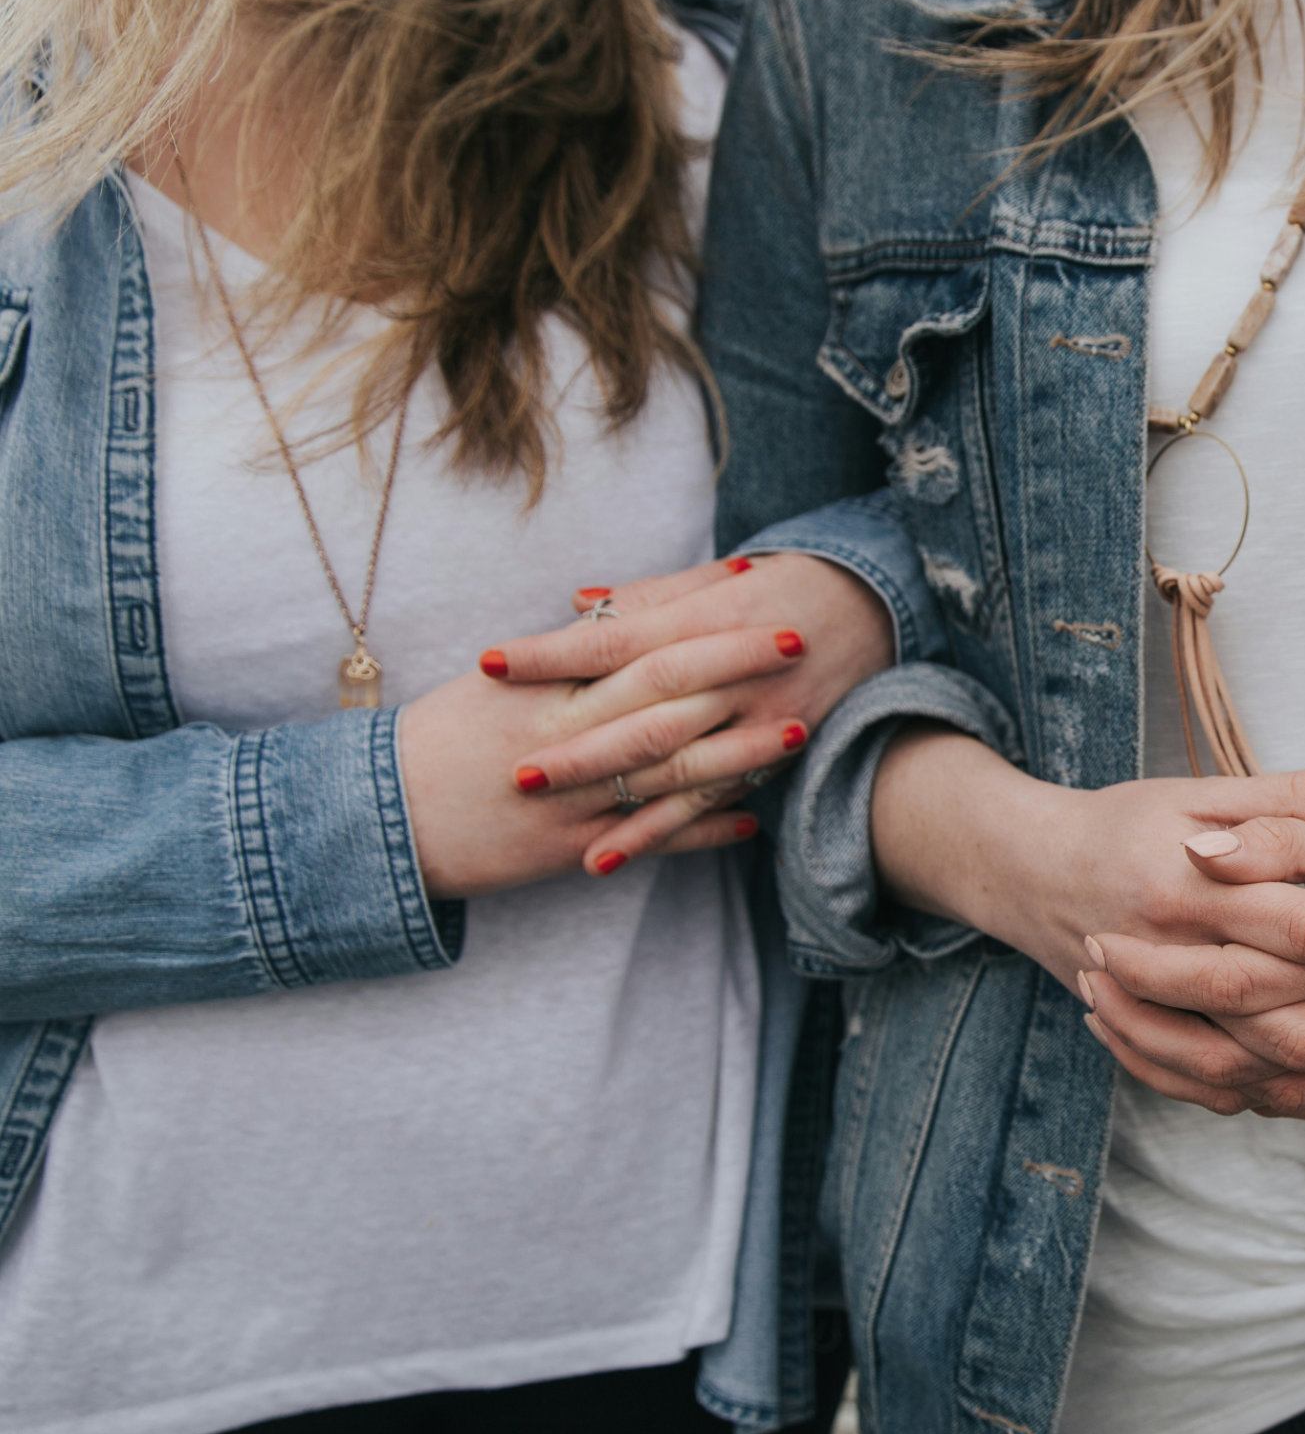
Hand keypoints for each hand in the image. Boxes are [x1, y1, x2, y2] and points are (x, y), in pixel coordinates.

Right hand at [401, 625, 806, 896]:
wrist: (378, 822)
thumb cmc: (440, 742)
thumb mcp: (494, 688)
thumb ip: (558, 653)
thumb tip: (615, 609)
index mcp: (541, 686)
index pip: (631, 637)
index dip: (692, 611)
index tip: (746, 582)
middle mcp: (560, 736)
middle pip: (663, 692)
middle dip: (733, 664)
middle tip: (795, 637)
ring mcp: (569, 796)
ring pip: (669, 766)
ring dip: (739, 749)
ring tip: (797, 728)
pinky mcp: (569, 850)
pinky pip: (648, 838)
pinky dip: (701, 830)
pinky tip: (751, 820)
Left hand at [486, 553, 892, 865]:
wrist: (872, 608)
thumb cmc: (781, 588)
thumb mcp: (716, 582)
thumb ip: (646, 599)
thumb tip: (576, 604)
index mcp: (707, 621)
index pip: (616, 640)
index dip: (553, 654)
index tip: (491, 663)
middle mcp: (732, 676)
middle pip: (644, 716)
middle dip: (578, 748)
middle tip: (512, 772)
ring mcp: (758, 723)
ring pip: (676, 771)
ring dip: (611, 803)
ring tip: (546, 818)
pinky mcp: (773, 760)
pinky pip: (708, 805)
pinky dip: (658, 835)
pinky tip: (607, 858)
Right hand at [872, 734, 1304, 1118]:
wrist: (1028, 873)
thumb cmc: (1124, 822)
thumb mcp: (1203, 793)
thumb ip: (1296, 798)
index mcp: (1189, 889)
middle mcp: (1168, 962)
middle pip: (1290, 1022)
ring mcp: (1153, 1016)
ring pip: (1262, 1073)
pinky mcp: (1150, 1046)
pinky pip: (1227, 1093)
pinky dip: (1292, 1098)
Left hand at [1079, 746, 1304, 1113]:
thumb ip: (1284, 828)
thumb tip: (1205, 851)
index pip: (1249, 972)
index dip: (1169, 962)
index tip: (1100, 935)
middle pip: (1244, 1040)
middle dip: (1157, 1016)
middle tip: (1089, 973)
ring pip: (1256, 1086)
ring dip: (1172, 1057)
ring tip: (1102, 1012)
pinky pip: (1277, 1102)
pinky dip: (1211, 1086)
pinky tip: (1152, 1051)